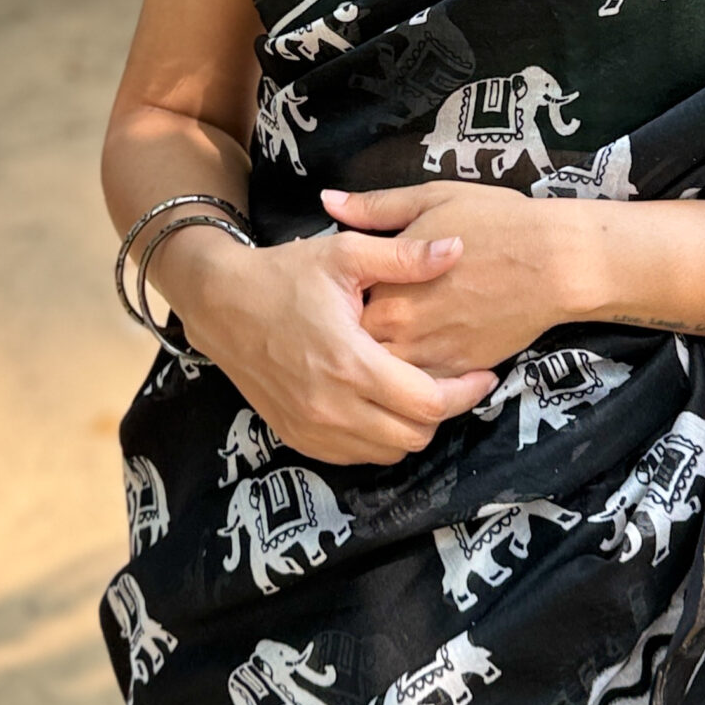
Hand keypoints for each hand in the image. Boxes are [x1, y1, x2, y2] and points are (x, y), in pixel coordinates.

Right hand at [158, 221, 496, 466]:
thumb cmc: (285, 275)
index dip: (465, 392)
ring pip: (388, 453)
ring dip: (411, 427)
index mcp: (350, 362)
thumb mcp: (345, 254)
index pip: (428, 402)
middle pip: (414, 436)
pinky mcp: (298, 436)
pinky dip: (379, 437)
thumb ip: (404, 257)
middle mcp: (332, 406)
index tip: (484, 374)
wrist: (221, 304)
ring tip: (419, 389)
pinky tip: (383, 402)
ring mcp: (312, 428)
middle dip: (443, 410)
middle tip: (453, 379)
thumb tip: (457, 248)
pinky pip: (356, 456)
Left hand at [326, 182, 581, 377]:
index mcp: (387, 284)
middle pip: (355, 345)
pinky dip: (411, 378)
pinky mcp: (458, 372)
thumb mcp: (431, 199)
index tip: (340, 289)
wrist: (554, 263)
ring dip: (379, 360)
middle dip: (351, 335)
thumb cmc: (494, 222)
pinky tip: (414, 356)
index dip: (336, 299)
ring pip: (384, 374)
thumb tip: (328, 201)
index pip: (339, 305)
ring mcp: (430, 354)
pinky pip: (420, 388)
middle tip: (353, 320)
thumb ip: (375, 208)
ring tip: (386, 338)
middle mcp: (401, 327)